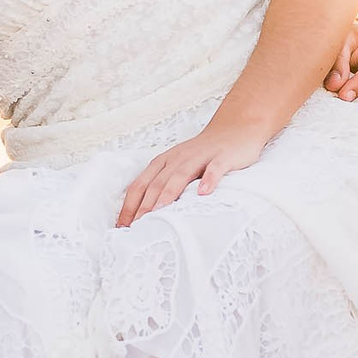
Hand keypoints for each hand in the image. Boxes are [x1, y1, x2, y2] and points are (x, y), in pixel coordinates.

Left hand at [117, 118, 270, 227]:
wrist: (236, 128)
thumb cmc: (204, 154)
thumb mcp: (179, 166)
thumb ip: (165, 185)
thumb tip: (146, 216)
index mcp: (164, 162)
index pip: (140, 185)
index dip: (129, 206)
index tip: (122, 227)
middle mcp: (178, 158)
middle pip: (156, 183)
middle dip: (144, 206)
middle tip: (136, 228)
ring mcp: (200, 156)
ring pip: (180, 175)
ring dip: (168, 193)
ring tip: (159, 211)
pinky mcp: (222, 157)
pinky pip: (215, 168)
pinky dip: (209, 179)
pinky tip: (203, 193)